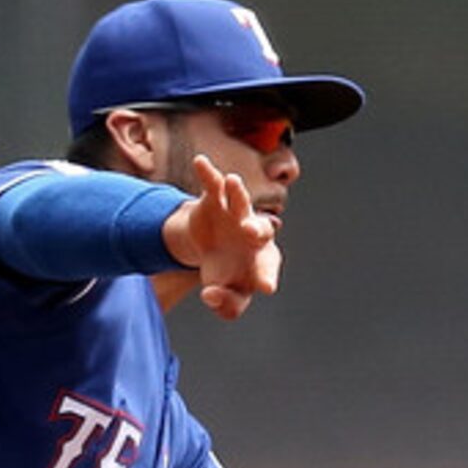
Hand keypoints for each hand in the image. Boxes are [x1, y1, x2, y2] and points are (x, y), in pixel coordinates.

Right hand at [162, 162, 279, 320]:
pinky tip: (200, 162)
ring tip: (233, 181)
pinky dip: (207, 173)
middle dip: (257, 228)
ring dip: (238, 191)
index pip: (267, 269)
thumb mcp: (227, 298)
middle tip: (251, 232)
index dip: (266, 277)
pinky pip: (213, 185)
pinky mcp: (215, 201)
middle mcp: (253, 233)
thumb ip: (225, 305)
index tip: (266, 286)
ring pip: (241, 201)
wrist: (209, 248)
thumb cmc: (227, 274)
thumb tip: (210, 296)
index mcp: (262, 260)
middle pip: (260, 229)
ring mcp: (235, 214)